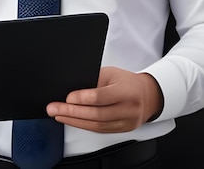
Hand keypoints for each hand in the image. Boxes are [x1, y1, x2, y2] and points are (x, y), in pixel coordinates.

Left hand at [46, 67, 162, 132]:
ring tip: (58, 115)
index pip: (101, 97)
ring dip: (74, 121)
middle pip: (97, 114)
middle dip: (72, 112)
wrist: (147, 96)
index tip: (68, 97)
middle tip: (55, 108)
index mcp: (127, 91)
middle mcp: (128, 109)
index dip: (83, 98)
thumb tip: (73, 88)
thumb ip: (95, 80)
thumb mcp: (112, 73)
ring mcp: (126, 123)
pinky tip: (72, 121)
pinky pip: (99, 130)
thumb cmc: (128, 82)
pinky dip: (83, 125)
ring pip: (96, 125)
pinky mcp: (122, 131)